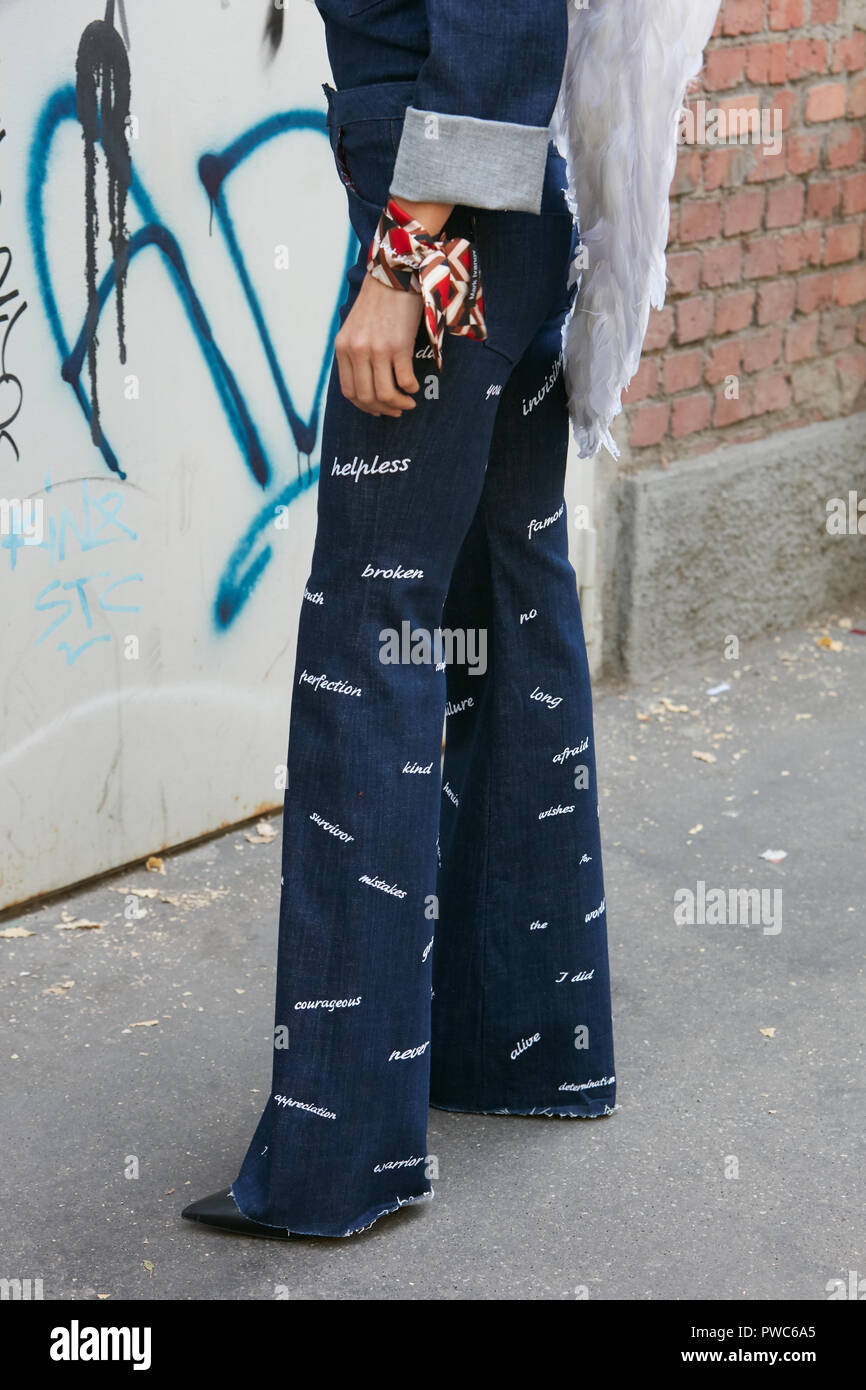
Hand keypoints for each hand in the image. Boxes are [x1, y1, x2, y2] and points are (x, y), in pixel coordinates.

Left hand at [335, 273, 422, 417]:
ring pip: (384, 394)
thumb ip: (356, 352)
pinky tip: (414, 386)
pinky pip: (404, 380)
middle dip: (383, 410)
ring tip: (408, 402)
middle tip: (397, 410)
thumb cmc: (379, 301)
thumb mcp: (356, 327)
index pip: (349, 391)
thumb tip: (368, 382)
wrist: (395, 275)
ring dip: (398, 403)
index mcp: (343, 348)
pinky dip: (410, 388)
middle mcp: (356, 351)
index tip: (378, 409)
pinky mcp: (398, 346)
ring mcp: (376, 349)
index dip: (365, 406)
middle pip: (366, 397)